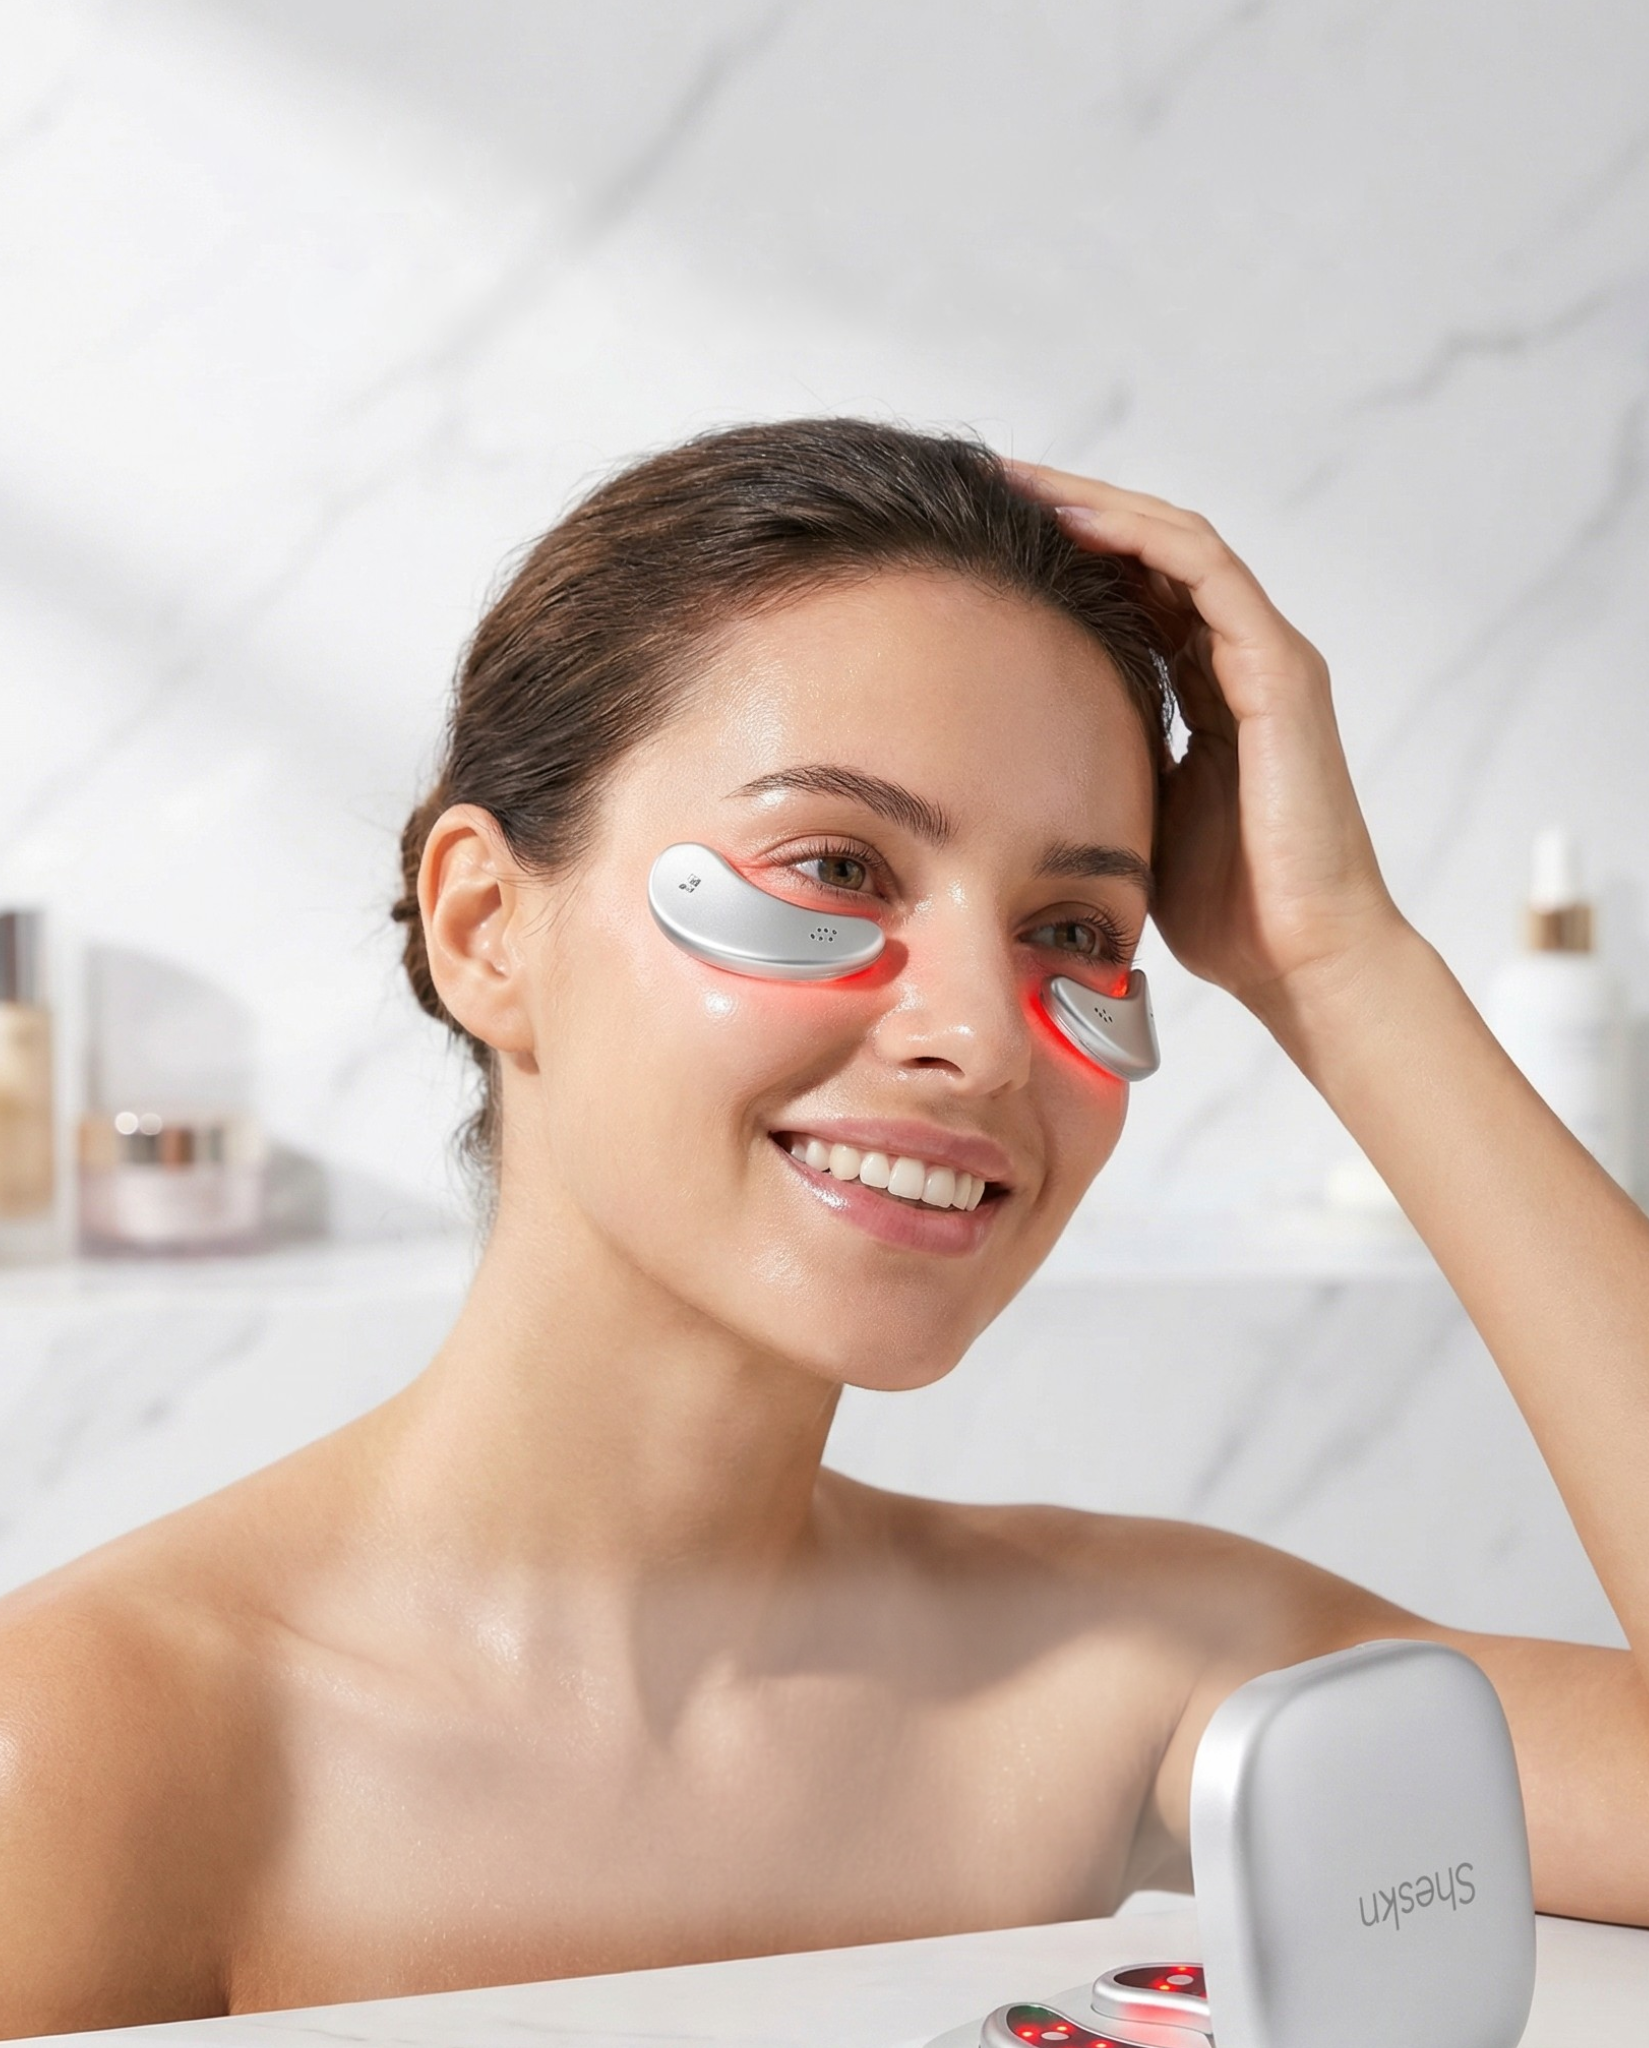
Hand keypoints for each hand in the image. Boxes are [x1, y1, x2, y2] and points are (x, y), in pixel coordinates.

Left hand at [1007, 462, 1405, 1022]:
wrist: (1301, 961)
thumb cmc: (1226, 912)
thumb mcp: (1135, 817)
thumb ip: (1100, 768)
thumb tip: (1009, 761)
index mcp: (1208, 695)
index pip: (1135, 596)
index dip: (1064, 561)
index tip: (978, 543)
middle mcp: (1241, 662)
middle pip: (1151, 553)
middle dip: (1069, 512)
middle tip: (983, 486)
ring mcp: (1268, 659)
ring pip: (1177, 543)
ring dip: (1096, 505)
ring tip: (1018, 484)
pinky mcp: (1279, 672)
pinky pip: (1209, 572)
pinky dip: (1142, 538)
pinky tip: (1074, 522)